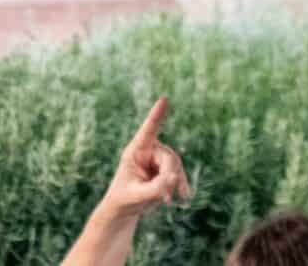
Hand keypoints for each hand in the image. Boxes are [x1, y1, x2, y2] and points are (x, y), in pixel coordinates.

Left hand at [99, 97, 189, 220]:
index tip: (163, 99)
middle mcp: (148, 151)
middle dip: (169, 175)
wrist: (124, 208)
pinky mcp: (165, 168)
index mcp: (135, 151)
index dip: (157, 115)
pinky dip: (181, 184)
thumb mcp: (135, 196)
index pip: (148, 130)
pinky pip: (179, 173)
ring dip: (174, 182)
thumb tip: (173, 179)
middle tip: (164, 197)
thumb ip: (154, 189)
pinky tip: (183, 196)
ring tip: (166, 201)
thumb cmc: (124, 199)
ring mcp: (158, 159)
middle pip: (168, 156)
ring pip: (176, 165)